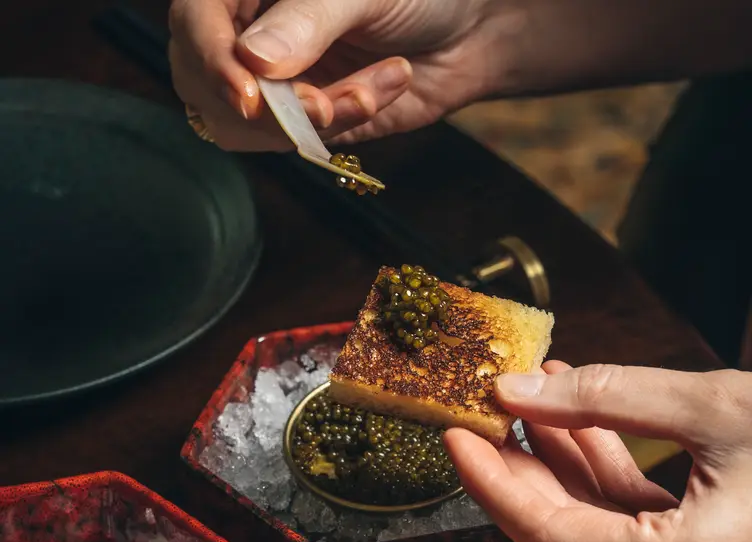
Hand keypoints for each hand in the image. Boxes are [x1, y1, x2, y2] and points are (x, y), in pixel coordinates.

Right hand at [168, 0, 512, 149]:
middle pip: (207, 84)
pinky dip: (340, 126)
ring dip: (310, 120)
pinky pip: (301, 139)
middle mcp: (251, 31)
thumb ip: (308, 19)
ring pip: (250, 125)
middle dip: (266, 106)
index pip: (195, 20)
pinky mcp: (306, 117)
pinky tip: (380, 89)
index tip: (247, 93)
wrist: (468, 27)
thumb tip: (253, 61)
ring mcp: (276, 79)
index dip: (211, 58)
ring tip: (367, 91)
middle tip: (322, 104)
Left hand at [444, 360, 751, 541]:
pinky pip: (632, 522)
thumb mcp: (713, 404)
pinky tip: (577, 415)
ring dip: (560, 458)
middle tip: (483, 416)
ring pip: (597, 525)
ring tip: (533, 396)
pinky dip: (601, 467)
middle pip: (567, 534)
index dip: (493, 485)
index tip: (455, 440)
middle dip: (521, 468)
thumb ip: (606, 397)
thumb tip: (516, 388)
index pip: (552, 536)